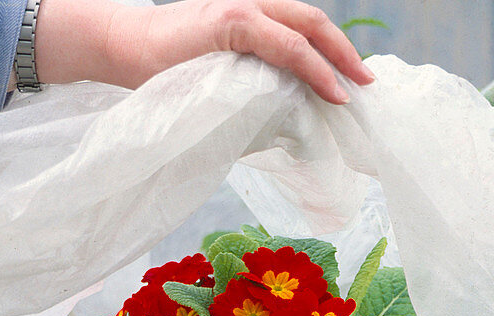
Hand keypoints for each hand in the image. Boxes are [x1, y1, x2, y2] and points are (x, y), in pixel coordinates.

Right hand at [36, 0, 373, 104]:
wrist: (125, 48)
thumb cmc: (166, 72)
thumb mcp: (218, 81)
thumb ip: (249, 92)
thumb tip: (281, 126)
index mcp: (254, 20)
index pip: (304, 29)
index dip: (332, 52)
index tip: (354, 81)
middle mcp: (255, 8)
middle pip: (313, 23)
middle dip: (345, 53)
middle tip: (368, 83)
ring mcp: (244, 11)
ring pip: (304, 28)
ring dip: (334, 59)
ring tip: (352, 88)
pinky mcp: (230, 21)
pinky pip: (281, 40)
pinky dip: (308, 62)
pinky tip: (326, 85)